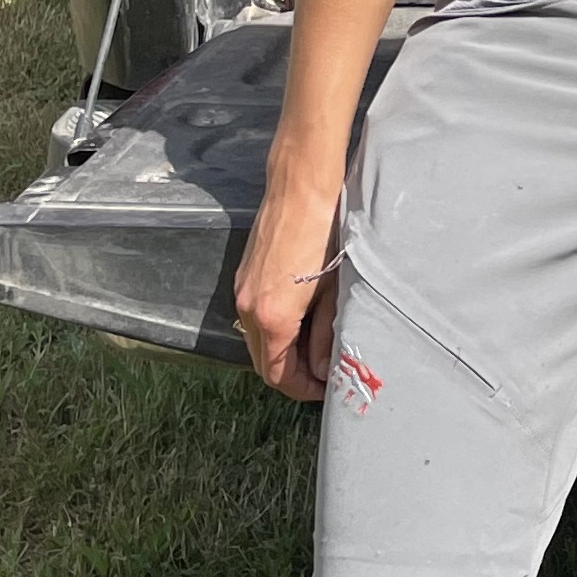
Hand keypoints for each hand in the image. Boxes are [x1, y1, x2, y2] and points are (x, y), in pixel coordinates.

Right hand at [233, 171, 344, 400]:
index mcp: (271, 317)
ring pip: (258, 340)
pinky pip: (255, 317)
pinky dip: (275, 330)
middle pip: (263, 363)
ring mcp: (241, 290)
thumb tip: (324, 369)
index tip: (326, 388)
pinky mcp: (244, 275)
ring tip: (318, 347)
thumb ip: (328, 335)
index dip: (303, 389)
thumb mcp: (334, 291)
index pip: (278, 375)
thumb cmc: (325, 233)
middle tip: (324, 374)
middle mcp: (247, 308)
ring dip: (283, 352)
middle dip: (292, 375)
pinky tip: (303, 321)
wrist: (301, 186)